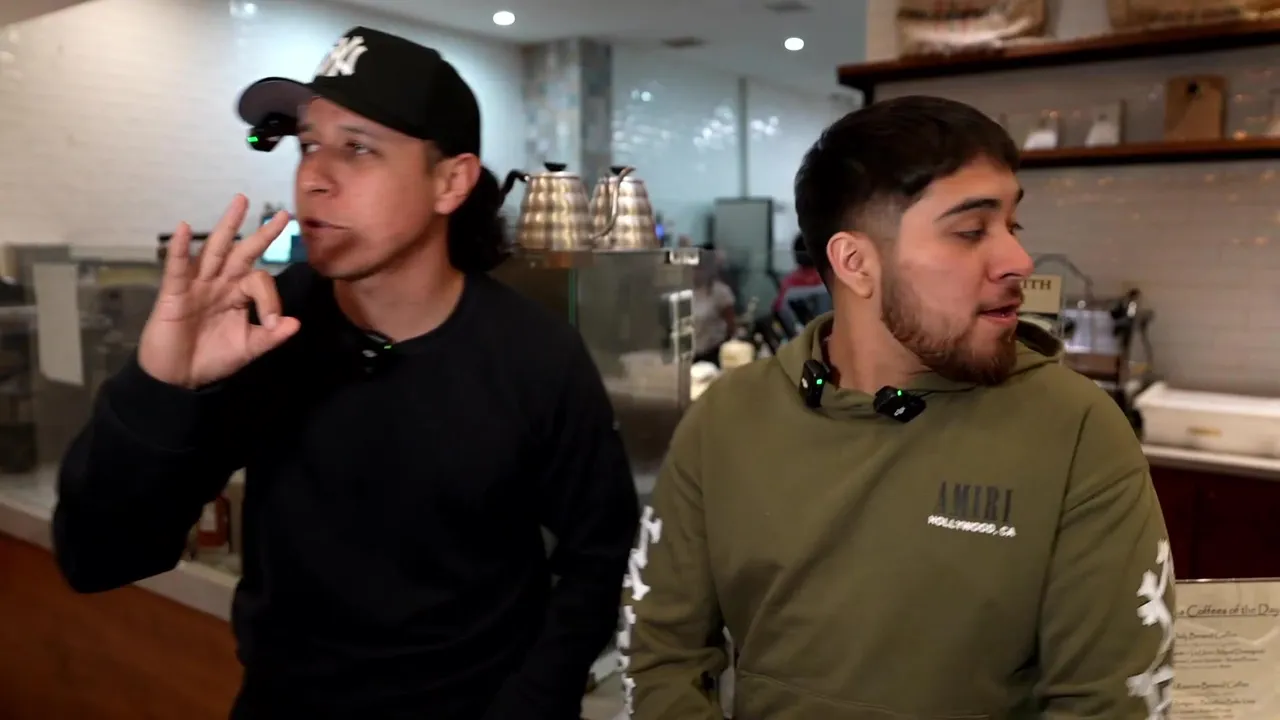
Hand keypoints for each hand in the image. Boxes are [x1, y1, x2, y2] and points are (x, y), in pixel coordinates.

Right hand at [137, 195, 299, 388]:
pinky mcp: (174, 293)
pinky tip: (186, 229)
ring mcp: (198, 285)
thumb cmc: (212, 359)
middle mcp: (221, 283)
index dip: (270, 299)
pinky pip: (178, 268)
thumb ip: (271, 336)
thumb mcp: (248, 348)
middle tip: (283, 214)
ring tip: (241, 202)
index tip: (272, 321)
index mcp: (239, 295)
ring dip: (228, 226)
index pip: (260, 281)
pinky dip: (181, 249)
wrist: (179, 377)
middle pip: (243, 252)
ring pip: (215, 250)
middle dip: (262, 233)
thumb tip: (296, 324)